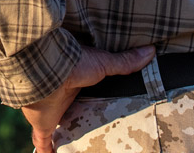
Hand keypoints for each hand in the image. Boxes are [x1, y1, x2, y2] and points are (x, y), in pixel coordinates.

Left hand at [21, 45, 154, 152]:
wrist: (46, 69)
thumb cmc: (74, 62)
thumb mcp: (104, 62)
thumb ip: (125, 62)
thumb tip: (151, 50)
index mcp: (79, 82)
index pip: (87, 93)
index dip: (91, 99)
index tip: (100, 105)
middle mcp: (64, 98)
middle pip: (73, 114)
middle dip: (79, 121)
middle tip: (94, 132)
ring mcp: (53, 113)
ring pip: (60, 129)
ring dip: (65, 136)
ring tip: (77, 147)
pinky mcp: (43, 125)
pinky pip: (44, 144)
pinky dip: (47, 152)